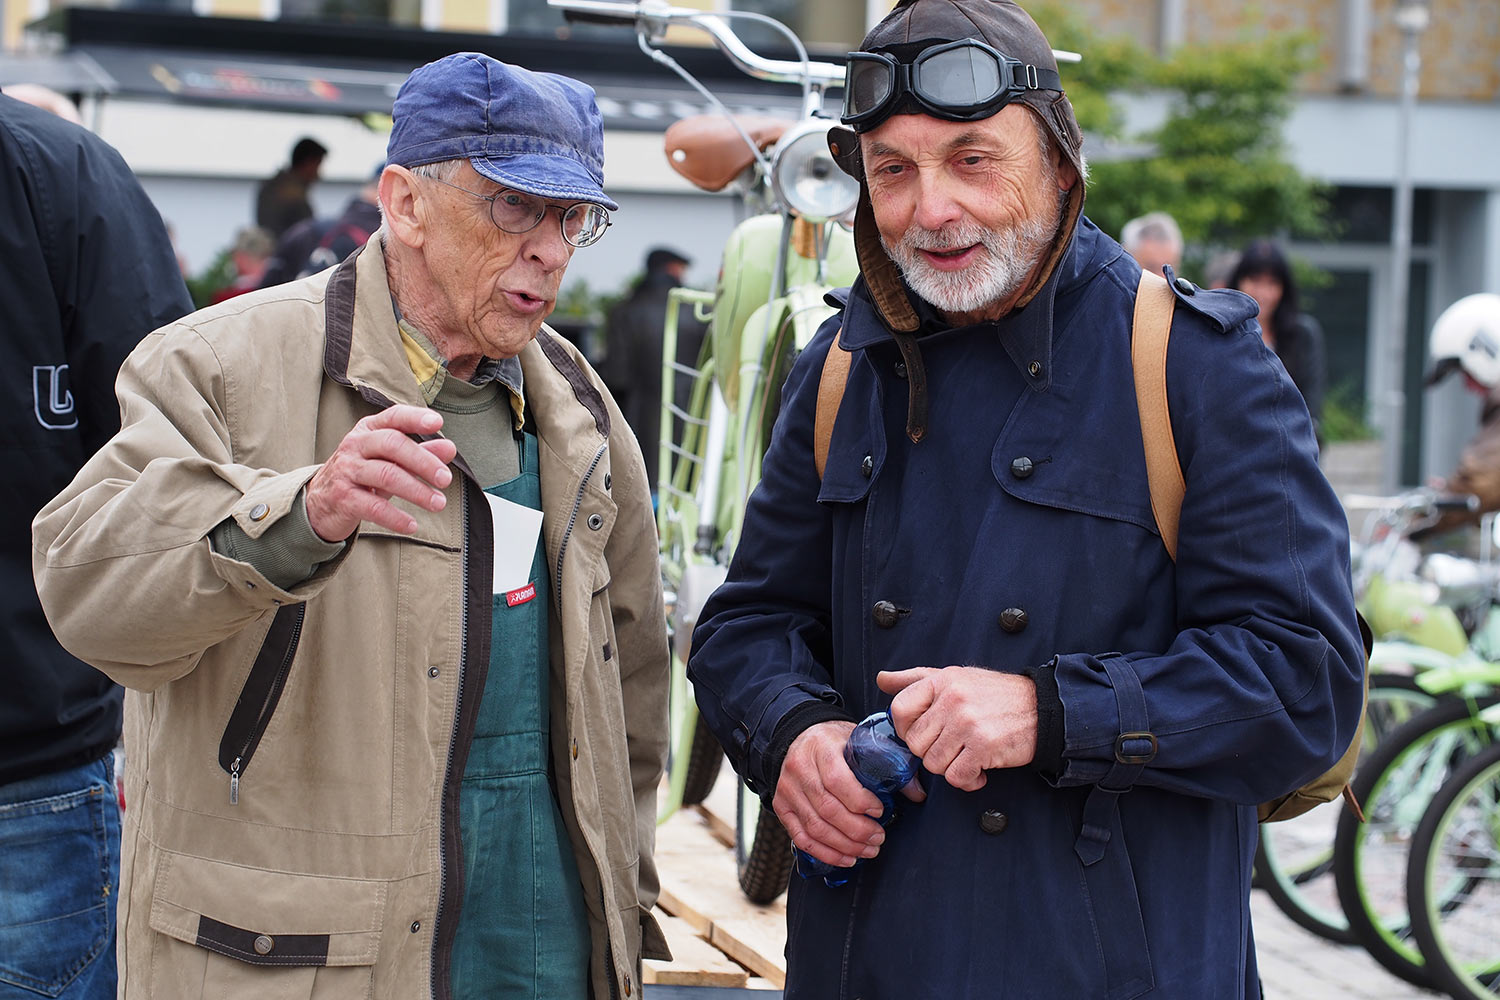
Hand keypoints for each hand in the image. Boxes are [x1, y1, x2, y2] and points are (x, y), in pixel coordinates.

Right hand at [305, 406, 458, 541]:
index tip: (438, 423)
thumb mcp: (390, 460)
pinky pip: (373, 507)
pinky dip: (396, 517)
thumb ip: (420, 452)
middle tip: (445, 479)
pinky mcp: (343, 498)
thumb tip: (449, 448)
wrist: (321, 501)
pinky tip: (412, 525)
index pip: (393, 417)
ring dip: (417, 491)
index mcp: (369, 430)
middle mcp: (356, 445)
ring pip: (386, 475)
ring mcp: (347, 470)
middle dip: (423, 461)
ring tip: (438, 504)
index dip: (415, 418)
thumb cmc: (363, 475)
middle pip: (393, 444)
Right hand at [772, 721, 885, 868]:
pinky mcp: (782, 808)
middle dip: (857, 830)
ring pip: (815, 827)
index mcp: (821, 747)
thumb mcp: (859, 741)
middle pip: (827, 809)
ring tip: (867, 850)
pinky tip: (845, 857)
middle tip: (879, 838)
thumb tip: (917, 793)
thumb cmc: (834, 741)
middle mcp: (800, 769)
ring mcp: (788, 790)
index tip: (880, 810)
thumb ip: (888, 763)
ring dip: (844, 845)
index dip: (860, 800)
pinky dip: (825, 853)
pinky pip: (801, 838)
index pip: (837, 779)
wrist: (798, 736)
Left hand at [877, 666, 1037, 791]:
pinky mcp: (984, 747)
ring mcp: (967, 723)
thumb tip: (882, 680)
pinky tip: (979, 771)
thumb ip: (916, 679)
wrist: (1043, 708)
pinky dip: (967, 780)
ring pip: (933, 763)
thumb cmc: (995, 695)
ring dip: (949, 767)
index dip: (906, 728)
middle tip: (952, 747)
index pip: (899, 709)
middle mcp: (952, 699)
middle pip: (915, 742)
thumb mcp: (955, 677)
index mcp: (941, 680)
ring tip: (967, 757)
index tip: (923, 732)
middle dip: (930, 751)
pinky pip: (956, 777)